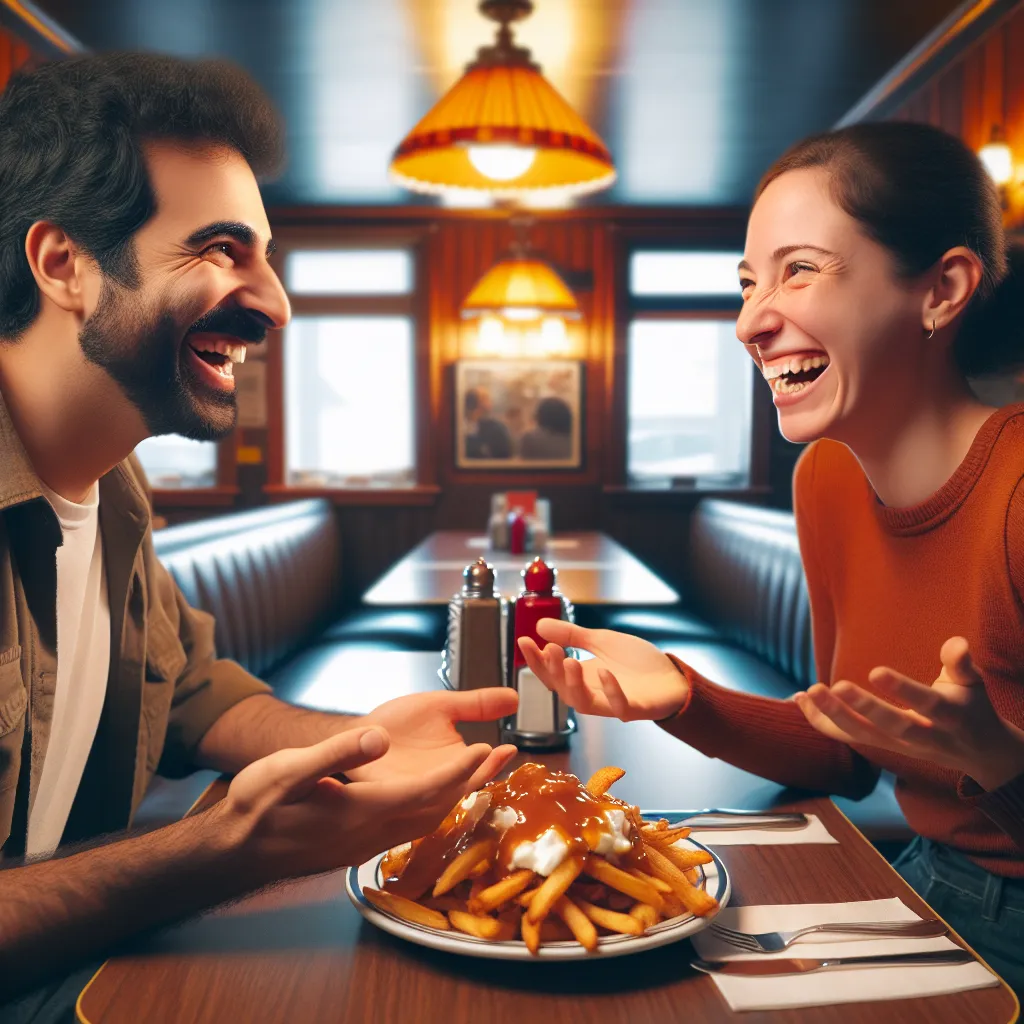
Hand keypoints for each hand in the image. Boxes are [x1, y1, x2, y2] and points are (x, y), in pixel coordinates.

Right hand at [221, 726, 496, 881]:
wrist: (236, 852)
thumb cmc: (256, 807)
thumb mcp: (288, 770)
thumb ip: (336, 755)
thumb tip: (378, 737)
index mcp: (359, 812)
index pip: (423, 792)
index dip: (457, 773)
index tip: (485, 751)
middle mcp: (370, 834)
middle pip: (435, 810)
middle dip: (471, 784)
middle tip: (502, 757)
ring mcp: (366, 844)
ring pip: (426, 822)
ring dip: (457, 797)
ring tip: (482, 773)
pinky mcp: (359, 846)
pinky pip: (410, 828)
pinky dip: (433, 808)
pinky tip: (435, 796)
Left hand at [345, 688, 518, 791]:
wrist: (360, 730)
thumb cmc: (401, 723)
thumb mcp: (443, 707)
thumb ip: (477, 705)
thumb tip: (515, 698)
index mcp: (456, 765)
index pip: (480, 770)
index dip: (495, 763)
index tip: (509, 749)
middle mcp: (438, 783)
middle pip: (463, 786)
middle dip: (478, 774)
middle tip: (492, 754)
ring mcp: (412, 791)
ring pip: (438, 794)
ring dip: (452, 780)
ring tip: (469, 757)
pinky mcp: (385, 793)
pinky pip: (403, 795)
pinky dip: (415, 786)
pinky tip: (427, 770)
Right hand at [517, 619, 688, 721]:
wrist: (672, 678)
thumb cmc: (636, 663)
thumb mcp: (601, 641)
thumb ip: (573, 635)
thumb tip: (540, 625)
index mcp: (581, 678)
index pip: (551, 672)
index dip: (536, 660)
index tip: (524, 640)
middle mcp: (591, 694)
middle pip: (562, 689)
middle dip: (552, 669)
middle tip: (550, 648)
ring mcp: (611, 703)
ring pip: (583, 703)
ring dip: (573, 683)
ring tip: (569, 659)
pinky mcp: (634, 709)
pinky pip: (618, 706)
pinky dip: (611, 690)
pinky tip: (605, 672)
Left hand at [793, 636, 1023, 790]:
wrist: (979, 753)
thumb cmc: (970, 706)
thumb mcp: (973, 683)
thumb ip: (961, 663)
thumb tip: (957, 643)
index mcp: (952, 716)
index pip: (927, 704)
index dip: (903, 690)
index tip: (875, 671)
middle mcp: (926, 737)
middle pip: (893, 727)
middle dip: (863, 709)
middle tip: (834, 686)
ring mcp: (902, 747)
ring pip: (865, 737)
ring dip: (834, 717)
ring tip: (808, 692)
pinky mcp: (883, 747)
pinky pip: (849, 738)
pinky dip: (822, 722)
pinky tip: (798, 700)